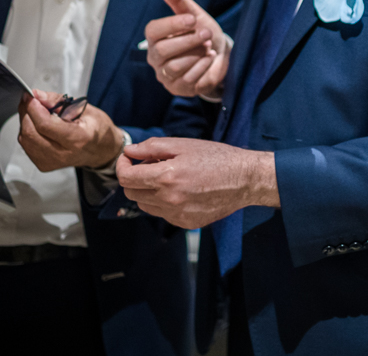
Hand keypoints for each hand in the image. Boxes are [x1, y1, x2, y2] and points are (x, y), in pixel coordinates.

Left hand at [17, 88, 125, 171]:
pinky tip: (37, 125)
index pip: (45, 125)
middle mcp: (63, 154)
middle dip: (26, 112)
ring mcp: (52, 162)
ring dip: (26, 121)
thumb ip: (58, 101)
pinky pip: (26, 146)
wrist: (101, 150)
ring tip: (37, 112)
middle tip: (31, 100)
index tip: (30, 96)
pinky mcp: (44, 165)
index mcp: (77, 138)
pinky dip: (27, 131)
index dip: (33, 108)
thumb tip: (37, 95)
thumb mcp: (85, 108)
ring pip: (25, 139)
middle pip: (31, 133)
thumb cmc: (96, 129)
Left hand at [115, 137, 277, 228]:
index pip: (126, 178)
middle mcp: (169, 200)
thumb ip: (152, 147)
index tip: (129, 159)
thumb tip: (129, 151)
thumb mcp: (183, 144)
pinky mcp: (185, 223)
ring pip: (145, 206)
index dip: (122, 166)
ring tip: (166, 177)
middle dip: (134, 178)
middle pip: (131, 193)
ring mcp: (177, 214)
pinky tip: (180, 190)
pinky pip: (162, 214)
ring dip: (147, 191)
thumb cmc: (216, 157)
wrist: (244, 179)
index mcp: (166, 177)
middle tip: (149, 165)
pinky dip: (163, 202)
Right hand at [144, 0, 228, 98]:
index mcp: (155, 37)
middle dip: (189, 40)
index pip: (153, 30)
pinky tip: (209, 60)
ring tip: (208, 48)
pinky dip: (202, 68)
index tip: (192, 19)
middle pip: (163, 50)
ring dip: (196, 55)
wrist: (220, 56)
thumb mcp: (193, 13)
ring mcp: (165, 75)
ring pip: (175, 66)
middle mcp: (155, 57)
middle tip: (207, 33)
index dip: (172, 24)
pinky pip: (187, 80)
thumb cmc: (202, 33)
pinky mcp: (178, 89)